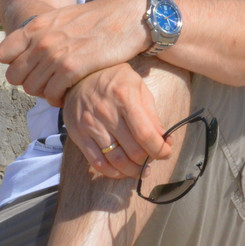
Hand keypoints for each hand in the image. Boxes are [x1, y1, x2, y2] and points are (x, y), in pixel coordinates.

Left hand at [0, 0, 146, 104]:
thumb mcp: (64, 17)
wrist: (130, 18)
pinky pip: (51, 95)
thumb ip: (43, 32)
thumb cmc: (99, 19)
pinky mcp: (72, 68)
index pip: (3, 54)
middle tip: (47, 80)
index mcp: (38, 24)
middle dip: (29, 81)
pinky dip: (58, 99)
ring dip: (44, 92)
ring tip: (60, 87)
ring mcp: (55, 54)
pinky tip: (69, 91)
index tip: (31, 67)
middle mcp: (42, 39)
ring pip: (32, 89)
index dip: (15, 64)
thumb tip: (26, 52)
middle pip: (15, 76)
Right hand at [62, 63, 172, 179]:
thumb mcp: (138, 86)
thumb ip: (151, 114)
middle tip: (153, 159)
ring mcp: (90, 125)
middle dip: (148, 160)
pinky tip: (122, 170)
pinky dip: (112, 172)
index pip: (145, 134)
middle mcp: (106, 112)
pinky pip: (97, 162)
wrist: (80, 73)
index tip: (166, 152)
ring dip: (132, 170)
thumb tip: (165, 139)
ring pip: (116, 160)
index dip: (159, 149)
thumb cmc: (114, 78)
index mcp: (125, 97)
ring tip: (141, 169)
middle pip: (132, 150)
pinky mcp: (78, 134)